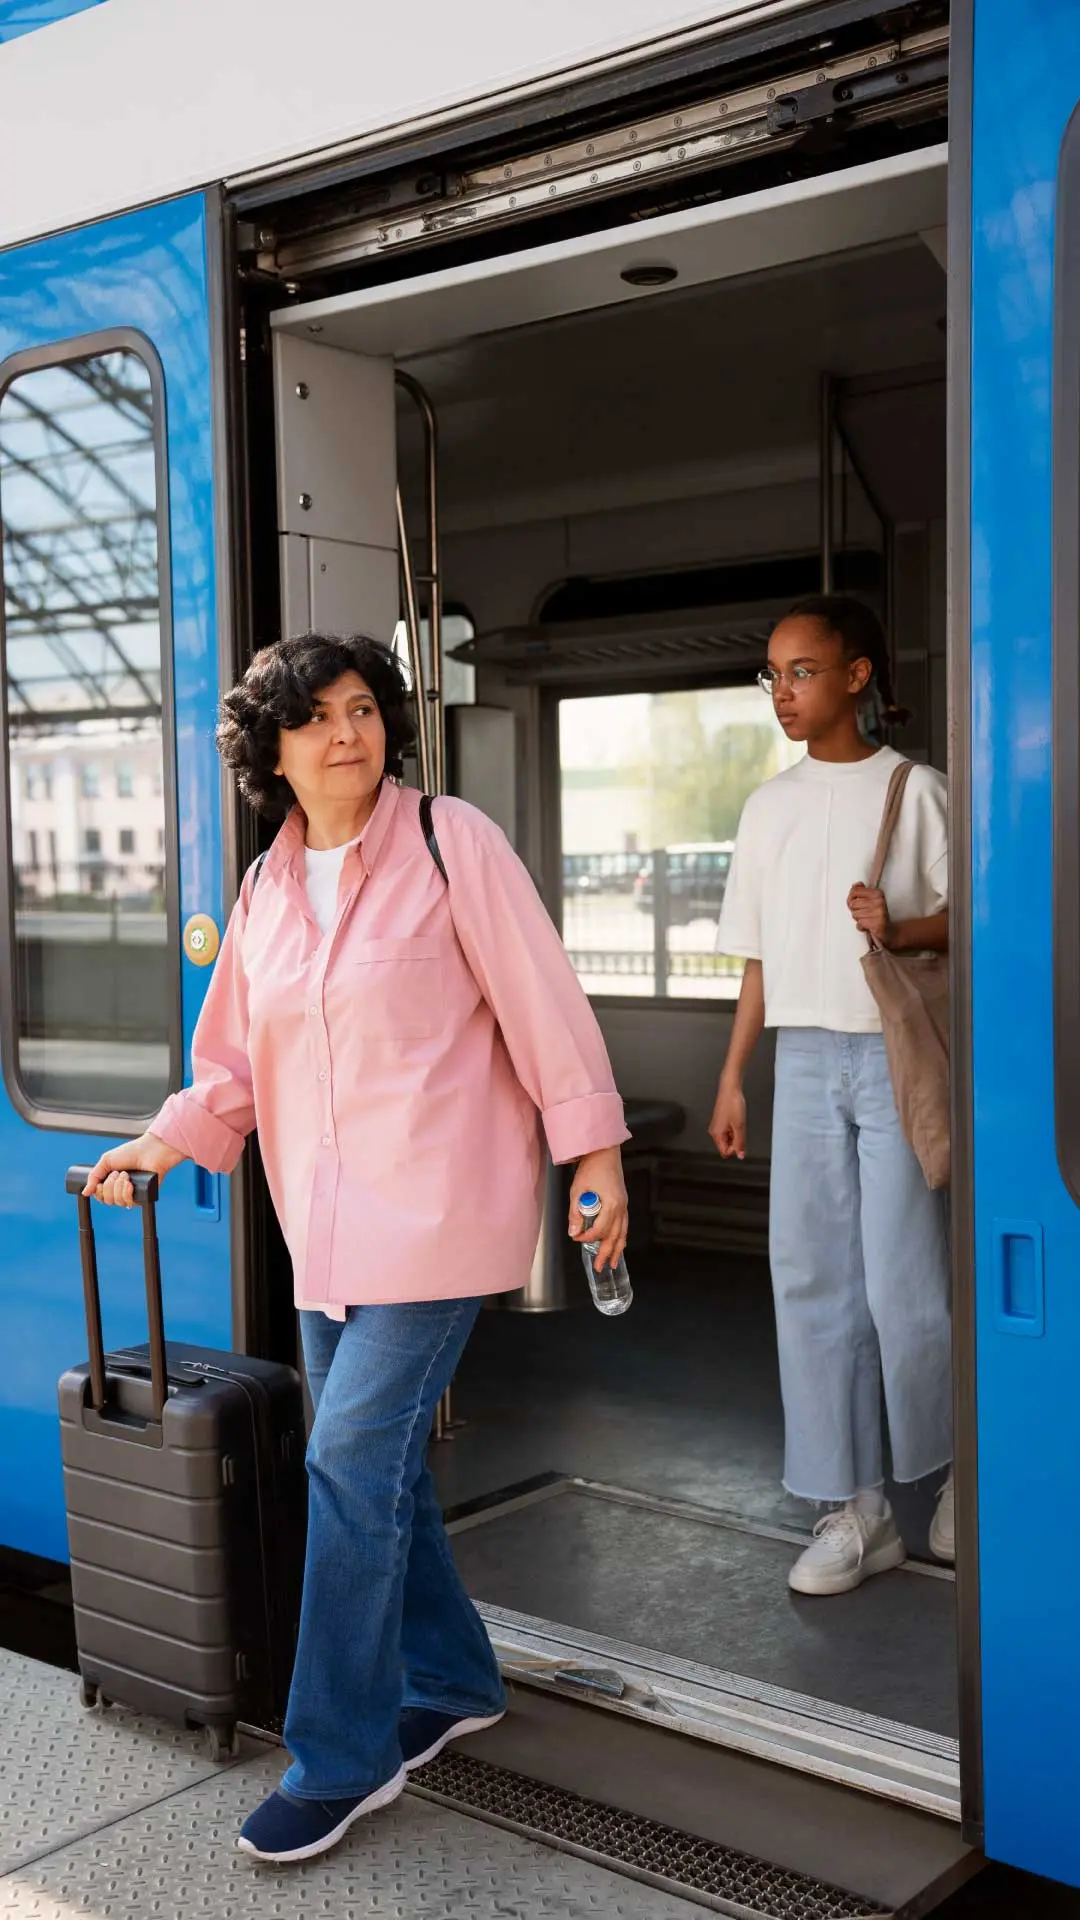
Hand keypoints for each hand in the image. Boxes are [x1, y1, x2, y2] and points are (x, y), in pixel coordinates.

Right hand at [83, 1133, 185, 1207]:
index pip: (100, 1196)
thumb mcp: (106, 1161)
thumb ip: (93, 1176)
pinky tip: (130, 1183)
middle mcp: (121, 1190)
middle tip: (117, 1172)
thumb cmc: (131, 1152)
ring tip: (125, 1174)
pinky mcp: (142, 1197)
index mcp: (112, 1182)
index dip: (98, 1191)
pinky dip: (126, 1192)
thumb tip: (85, 1192)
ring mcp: (132, 1194)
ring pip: (117, 1202)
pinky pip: (129, 1203)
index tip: (100, 1182)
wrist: (149, 1150)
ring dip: (118, 1187)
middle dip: (109, 1186)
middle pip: (107, 1200)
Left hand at [568, 1146, 627, 1271]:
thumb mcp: (577, 1191)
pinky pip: (625, 1224)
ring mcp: (624, 1205)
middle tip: (600, 1267)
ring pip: (623, 1232)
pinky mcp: (623, 1202)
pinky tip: (619, 1244)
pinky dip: (622, 1236)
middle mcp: (621, 1207)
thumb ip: (576, 1213)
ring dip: (617, 1249)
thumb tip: (573, 1232)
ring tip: (613, 1263)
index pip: (599, 1230)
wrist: (604, 1152)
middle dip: (606, 1253)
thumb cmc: (590, 1169)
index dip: (587, 1237)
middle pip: (614, 1236)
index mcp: (611, 1205)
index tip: (577, 1238)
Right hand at [709, 1080, 745, 1159]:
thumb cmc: (733, 1105)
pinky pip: (727, 1131)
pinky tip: (737, 1120)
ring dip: (735, 1134)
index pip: (725, 1152)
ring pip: (727, 1138)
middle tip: (740, 1129)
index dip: (734, 1150)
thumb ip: (740, 1143)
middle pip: (726, 1146)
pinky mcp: (720, 1121)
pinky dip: (734, 1129)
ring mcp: (716, 1126)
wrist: (730, 1089)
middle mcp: (714, 1132)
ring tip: (739, 1123)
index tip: (741, 1139)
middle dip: (735, 1142)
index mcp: (717, 1135)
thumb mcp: (739, 1126)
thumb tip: (740, 1156)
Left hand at [847, 883, 891, 947]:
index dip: (850, 898)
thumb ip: (862, 892)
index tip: (854, 902)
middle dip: (855, 910)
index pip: (854, 891)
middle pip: (853, 904)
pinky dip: (861, 927)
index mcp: (877, 893)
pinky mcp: (877, 924)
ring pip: (855, 914)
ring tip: (866, 920)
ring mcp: (878, 913)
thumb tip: (855, 885)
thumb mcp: (872, 901)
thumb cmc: (878, 915)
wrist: (890, 931)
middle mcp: (879, 901)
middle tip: (862, 914)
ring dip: (858, 919)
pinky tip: (867, 926)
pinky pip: (859, 924)